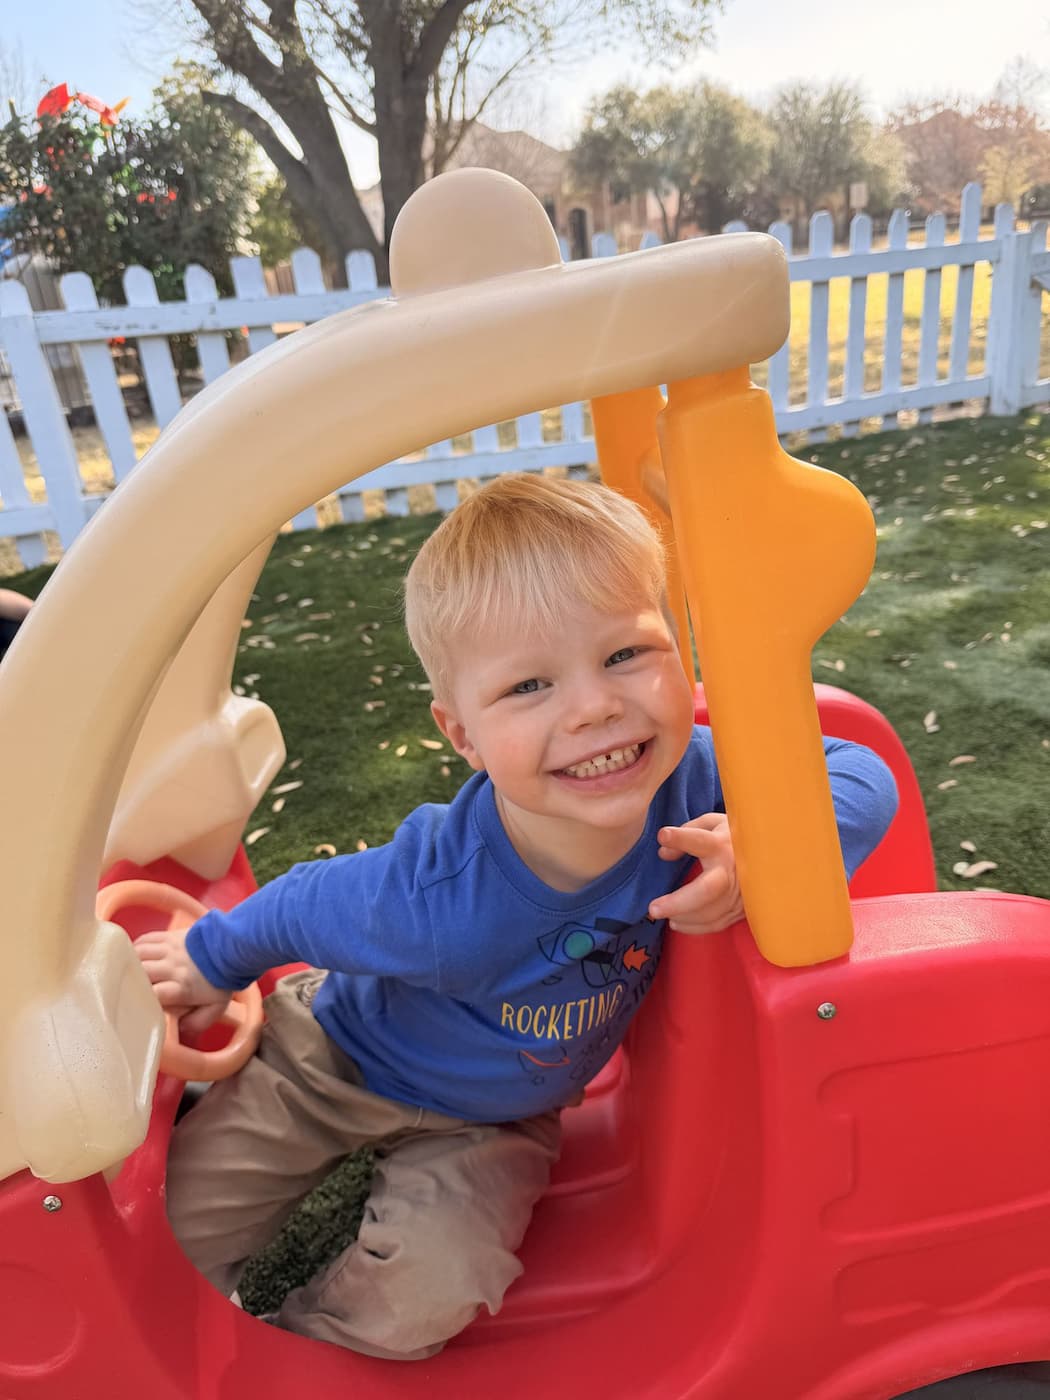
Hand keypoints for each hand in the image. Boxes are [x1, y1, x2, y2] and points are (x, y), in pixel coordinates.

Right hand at [134, 925, 231, 1035]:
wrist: (233, 948)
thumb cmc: (223, 978)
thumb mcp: (216, 1007)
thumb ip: (198, 1023)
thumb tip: (180, 1029)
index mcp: (182, 987)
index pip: (154, 994)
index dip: (141, 1000)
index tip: (134, 1007)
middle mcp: (172, 967)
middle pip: (141, 972)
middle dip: (130, 981)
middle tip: (125, 988)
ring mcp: (170, 950)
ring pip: (139, 953)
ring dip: (130, 962)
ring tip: (127, 972)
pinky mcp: (170, 937)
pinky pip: (146, 939)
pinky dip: (136, 946)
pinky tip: (134, 956)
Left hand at [648, 813, 745, 934]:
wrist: (772, 855)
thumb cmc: (733, 837)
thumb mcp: (713, 824)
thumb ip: (688, 831)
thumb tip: (664, 852)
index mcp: (723, 844)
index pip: (700, 840)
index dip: (682, 838)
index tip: (663, 835)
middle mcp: (733, 869)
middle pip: (707, 890)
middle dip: (679, 902)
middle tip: (653, 909)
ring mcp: (740, 892)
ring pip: (711, 912)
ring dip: (684, 916)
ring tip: (660, 914)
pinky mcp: (743, 908)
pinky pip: (718, 923)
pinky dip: (695, 927)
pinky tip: (677, 922)